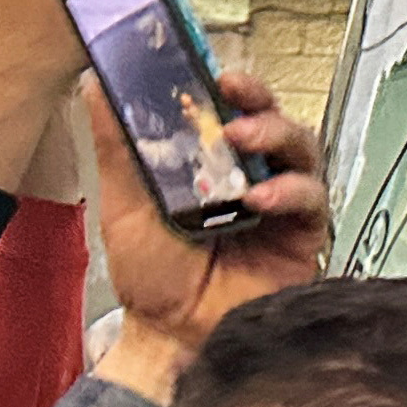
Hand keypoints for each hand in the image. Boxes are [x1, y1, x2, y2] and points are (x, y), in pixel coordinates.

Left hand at [87, 70, 327, 402]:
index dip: (232, 84)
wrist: (169, 336)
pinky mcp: (304, 232)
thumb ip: (119, 148)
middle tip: (233, 93)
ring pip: (301, 148)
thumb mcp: (124, 206)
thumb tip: (95, 84)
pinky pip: (311, 198)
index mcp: (217, 160)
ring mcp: (283, 200)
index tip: (215, 70)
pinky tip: (261, 197)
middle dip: (259, 99)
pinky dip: (290, 190)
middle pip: (275, 117)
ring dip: (276, 134)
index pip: (235, 107)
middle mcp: (256, 172)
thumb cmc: (151, 274)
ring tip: (243, 139)